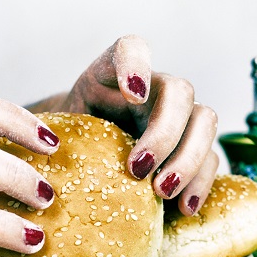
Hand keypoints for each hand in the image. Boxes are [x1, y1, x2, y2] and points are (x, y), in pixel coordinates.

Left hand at [48, 35, 218, 215]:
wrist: (88, 160)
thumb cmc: (70, 141)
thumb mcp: (54, 129)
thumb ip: (52, 130)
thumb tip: (46, 147)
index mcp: (116, 75)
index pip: (131, 48)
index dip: (137, 65)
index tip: (133, 94)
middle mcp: (155, 89)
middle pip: (179, 91)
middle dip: (164, 132)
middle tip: (138, 169)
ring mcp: (180, 117)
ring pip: (204, 121)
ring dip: (187, 158)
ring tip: (161, 192)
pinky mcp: (193, 148)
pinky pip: (211, 159)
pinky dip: (201, 183)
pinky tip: (184, 207)